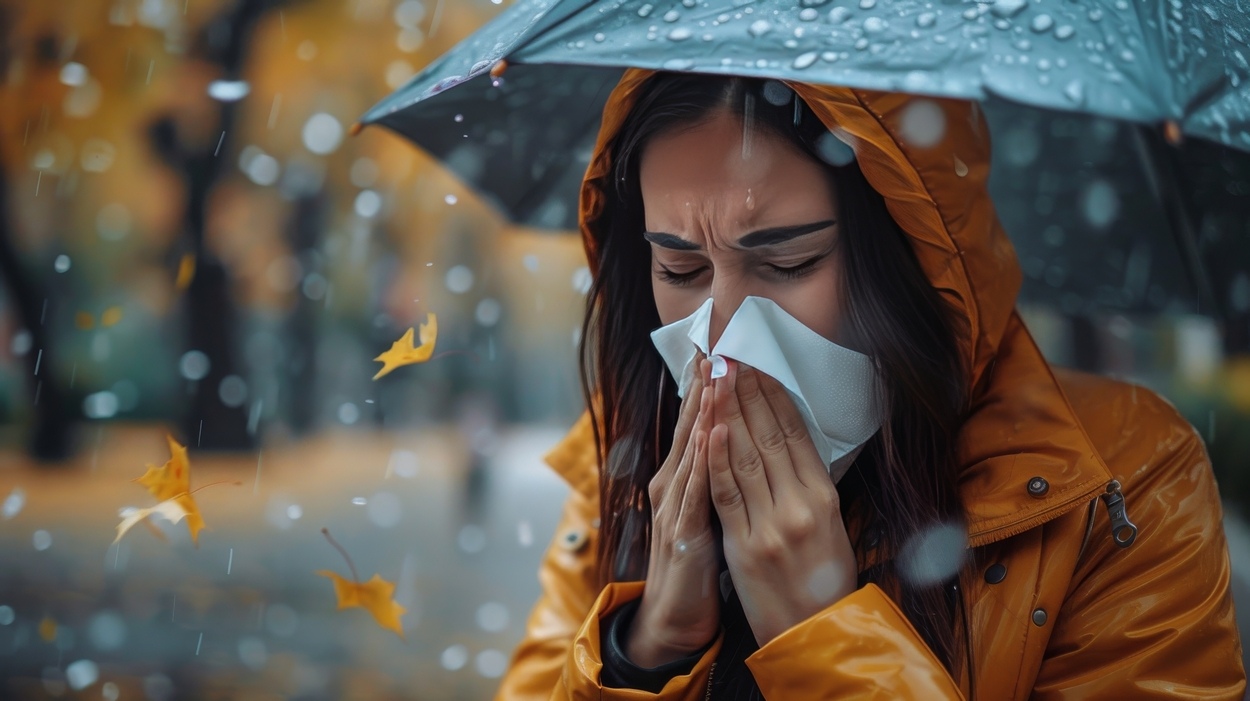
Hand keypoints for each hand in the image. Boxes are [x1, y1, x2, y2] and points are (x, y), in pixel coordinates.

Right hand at [625, 356, 720, 666]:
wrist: (672, 621)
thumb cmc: (695, 568)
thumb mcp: (707, 514)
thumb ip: (717, 479)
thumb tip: (736, 443)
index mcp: (681, 480)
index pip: (697, 424)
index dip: (708, 387)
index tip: (720, 349)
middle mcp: (672, 485)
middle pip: (691, 426)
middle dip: (704, 384)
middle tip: (716, 342)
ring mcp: (674, 507)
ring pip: (692, 449)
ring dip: (704, 409)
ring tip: (716, 371)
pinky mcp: (683, 532)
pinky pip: (697, 489)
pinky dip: (704, 458)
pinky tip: (712, 431)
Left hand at [707, 360, 856, 646]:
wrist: (814, 635)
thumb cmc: (823, 581)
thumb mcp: (832, 528)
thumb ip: (811, 487)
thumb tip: (794, 444)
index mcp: (825, 498)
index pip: (796, 434)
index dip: (776, 396)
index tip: (759, 364)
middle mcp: (802, 505)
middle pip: (770, 437)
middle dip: (749, 392)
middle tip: (733, 355)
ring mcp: (773, 524)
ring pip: (747, 456)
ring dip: (730, 411)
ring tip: (718, 376)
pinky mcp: (746, 545)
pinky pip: (727, 493)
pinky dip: (718, 458)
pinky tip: (711, 427)